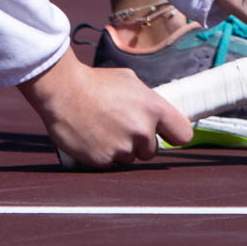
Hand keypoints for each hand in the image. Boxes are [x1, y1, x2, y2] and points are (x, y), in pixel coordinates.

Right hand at [18, 52, 193, 168]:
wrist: (63, 90)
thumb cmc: (95, 81)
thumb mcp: (130, 82)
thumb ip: (148, 102)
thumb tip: (158, 115)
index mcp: (153, 108)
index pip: (183, 134)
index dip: (174, 135)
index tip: (167, 135)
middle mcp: (142, 131)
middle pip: (152, 150)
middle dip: (139, 142)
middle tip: (119, 125)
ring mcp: (123, 148)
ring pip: (130, 158)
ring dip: (120, 149)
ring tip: (102, 129)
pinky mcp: (104, 160)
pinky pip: (111, 163)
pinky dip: (103, 154)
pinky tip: (93, 137)